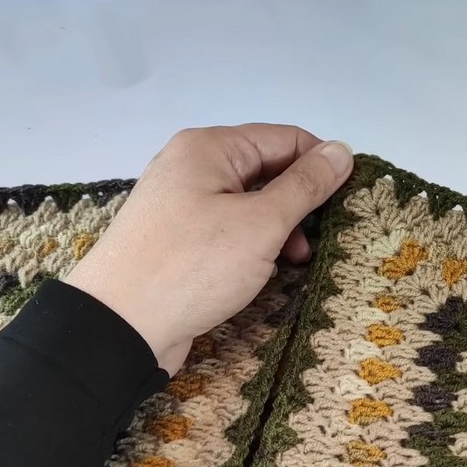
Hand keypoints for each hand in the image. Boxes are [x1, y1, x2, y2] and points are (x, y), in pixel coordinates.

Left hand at [64, 124, 352, 375]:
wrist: (118, 327)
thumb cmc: (194, 266)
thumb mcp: (261, 224)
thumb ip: (305, 185)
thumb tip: (342, 150)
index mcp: (209, 148)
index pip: (285, 139)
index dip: (322, 166)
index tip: (348, 203)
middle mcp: (192, 166)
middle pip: (267, 170)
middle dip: (299, 203)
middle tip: (318, 240)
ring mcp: (181, 203)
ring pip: (250, 204)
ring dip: (280, 229)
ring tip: (295, 261)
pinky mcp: (177, 239)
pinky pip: (229, 229)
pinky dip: (253, 245)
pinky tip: (263, 271)